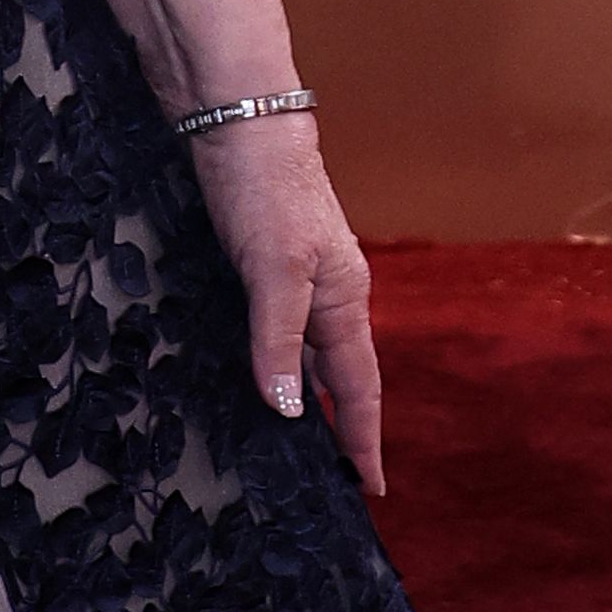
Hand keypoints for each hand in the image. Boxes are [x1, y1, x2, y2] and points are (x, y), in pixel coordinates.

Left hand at [186, 121, 384, 496]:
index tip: (370, 489)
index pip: (360, 389)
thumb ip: (279, 338)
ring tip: (296, 448)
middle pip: (340, 378)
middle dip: (340, 429)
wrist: (240, 122)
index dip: (362, 439)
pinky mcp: (263, 267)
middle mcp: (328, 296)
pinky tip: (259, 380)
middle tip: (329, 483)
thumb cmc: (265, 190)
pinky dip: (277, 366)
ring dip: (309, 401)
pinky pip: (279, 333)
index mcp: (344, 301)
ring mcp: (298, 281)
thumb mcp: (274, 269)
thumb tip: (292, 409)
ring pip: (309, 357)